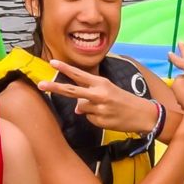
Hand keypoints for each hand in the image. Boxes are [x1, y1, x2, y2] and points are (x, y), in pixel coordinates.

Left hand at [37, 60, 160, 133]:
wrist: (143, 115)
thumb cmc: (125, 101)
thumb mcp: (109, 92)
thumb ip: (90, 96)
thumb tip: (77, 107)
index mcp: (101, 83)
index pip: (80, 74)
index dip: (65, 69)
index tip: (53, 63)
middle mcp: (98, 94)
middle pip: (71, 90)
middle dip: (54, 87)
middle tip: (40, 84)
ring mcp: (98, 108)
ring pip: (81, 108)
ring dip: (89, 110)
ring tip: (106, 109)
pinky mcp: (99, 121)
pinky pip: (89, 119)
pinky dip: (96, 119)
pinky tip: (108, 117)